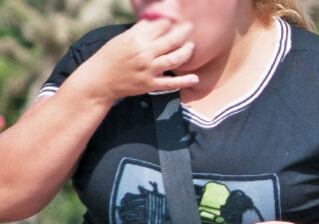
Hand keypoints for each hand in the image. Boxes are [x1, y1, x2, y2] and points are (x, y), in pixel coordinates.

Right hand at [74, 19, 198, 103]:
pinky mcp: (150, 84)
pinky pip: (171, 83)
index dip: (170, 21)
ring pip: (175, 59)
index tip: (177, 18)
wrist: (99, 80)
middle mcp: (144, 53)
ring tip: (192, 47)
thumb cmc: (110, 56)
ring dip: (187, 52)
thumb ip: (139, 29)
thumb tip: (153, 17)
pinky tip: (195, 78)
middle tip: (191, 27)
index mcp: (136, 38)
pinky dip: (184, 81)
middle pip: (171, 40)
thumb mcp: (122, 38)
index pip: (160, 25)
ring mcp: (148, 69)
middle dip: (184, 32)